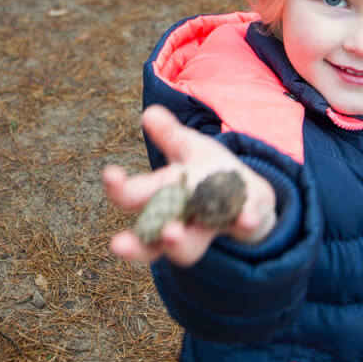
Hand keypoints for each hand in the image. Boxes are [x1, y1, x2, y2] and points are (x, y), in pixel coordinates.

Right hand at [104, 105, 276, 265]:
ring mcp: (210, 228)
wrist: (251, 194)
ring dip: (179, 242)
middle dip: (136, 245)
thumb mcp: (190, 150)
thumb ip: (171, 136)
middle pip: (150, 242)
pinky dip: (243, 222)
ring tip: (171, 233)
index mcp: (161, 198)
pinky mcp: (244, 225)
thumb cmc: (209, 173)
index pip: (132, 198)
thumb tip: (150, 113)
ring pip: (188, 248)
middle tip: (117, 244)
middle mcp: (179, 223)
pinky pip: (242, 228)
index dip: (119, 189)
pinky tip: (244, 218)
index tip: (111, 174)